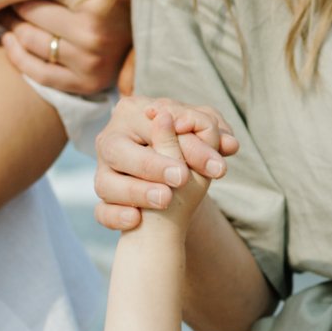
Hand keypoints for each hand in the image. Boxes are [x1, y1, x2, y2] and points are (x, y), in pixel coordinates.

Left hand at [1, 0, 131, 101]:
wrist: (153, 29)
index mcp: (97, 3)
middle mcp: (93, 36)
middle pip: (30, 12)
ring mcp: (89, 62)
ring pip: (29, 40)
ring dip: (9, 25)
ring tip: (4, 11)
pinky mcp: (86, 83)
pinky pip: (38, 73)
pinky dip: (17, 57)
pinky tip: (9, 40)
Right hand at [94, 93, 238, 232]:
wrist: (170, 183)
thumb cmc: (184, 149)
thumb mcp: (199, 135)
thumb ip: (213, 134)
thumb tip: (230, 144)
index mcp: (132, 111)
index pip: (153, 123)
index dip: (185, 143)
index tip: (214, 165)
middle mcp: (110, 140)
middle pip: (119, 150)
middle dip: (151, 164)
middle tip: (181, 178)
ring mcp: (103, 172)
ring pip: (106, 183)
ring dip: (135, 191)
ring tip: (165, 199)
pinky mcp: (102, 201)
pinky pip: (101, 211)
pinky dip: (116, 216)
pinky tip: (136, 219)